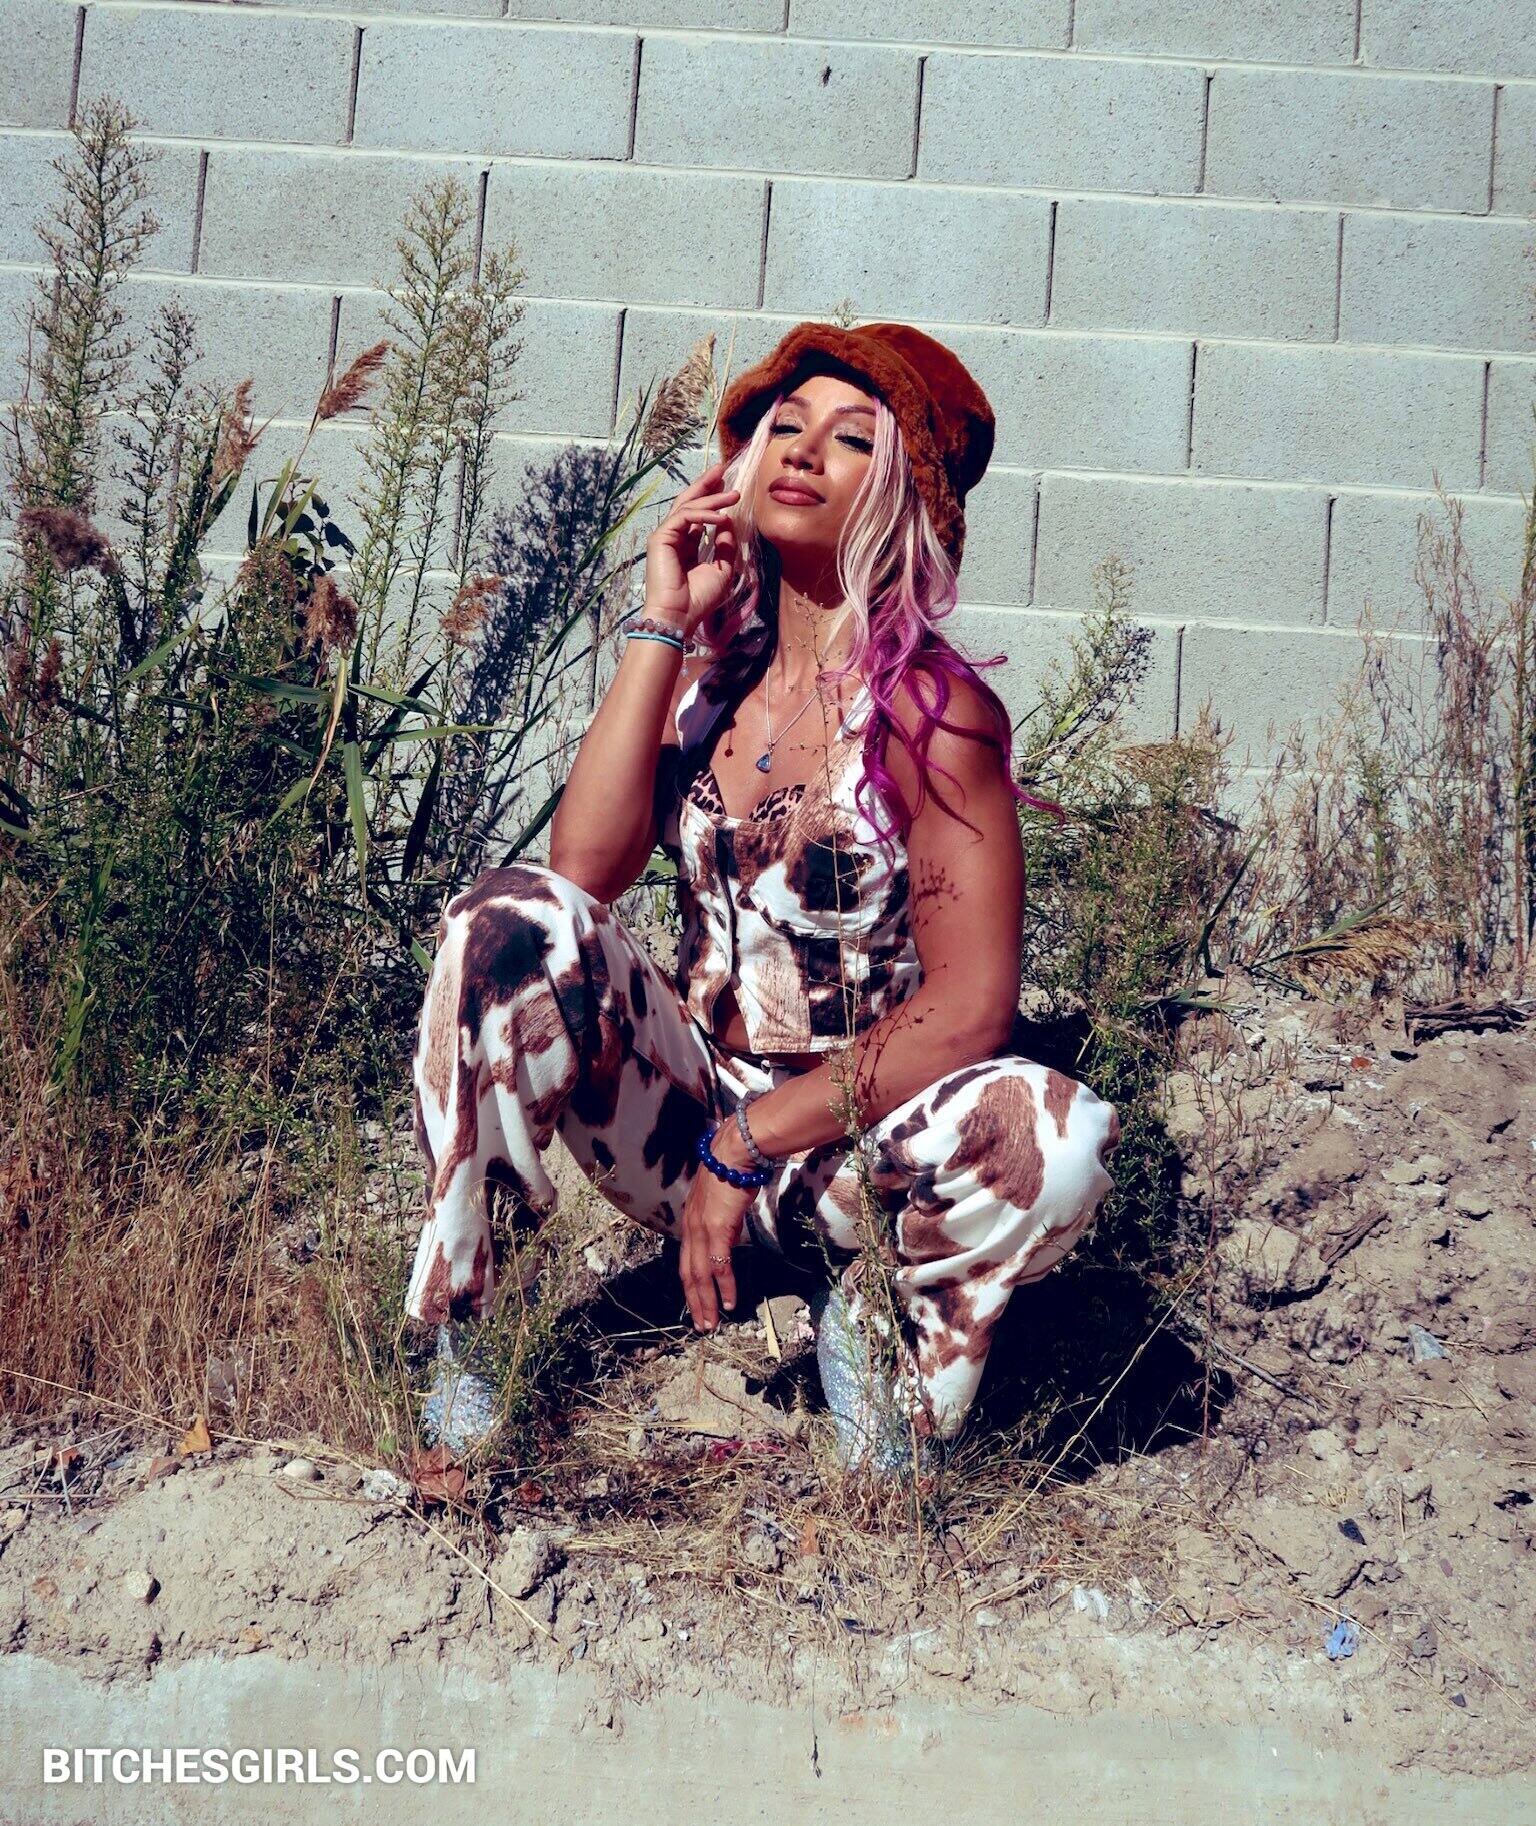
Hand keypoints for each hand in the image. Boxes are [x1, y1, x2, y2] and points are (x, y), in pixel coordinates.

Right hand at [644, 457, 740, 634]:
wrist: (680, 616)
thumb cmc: (698, 598)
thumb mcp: (722, 568)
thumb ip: (725, 544)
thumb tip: (729, 521)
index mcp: (685, 545)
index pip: (697, 514)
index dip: (711, 498)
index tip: (728, 487)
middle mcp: (673, 537)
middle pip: (689, 502)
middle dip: (706, 484)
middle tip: (723, 469)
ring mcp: (665, 536)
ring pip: (688, 507)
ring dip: (712, 498)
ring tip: (734, 495)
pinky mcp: (660, 538)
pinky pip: (684, 518)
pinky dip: (704, 515)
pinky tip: (722, 517)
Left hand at [678, 1120, 758, 1331]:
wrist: (734, 1153)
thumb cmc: (731, 1171)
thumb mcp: (719, 1199)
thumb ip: (718, 1218)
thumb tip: (727, 1233)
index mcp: (690, 1222)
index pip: (686, 1260)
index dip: (691, 1284)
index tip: (698, 1302)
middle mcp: (690, 1229)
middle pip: (688, 1273)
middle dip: (695, 1301)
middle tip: (702, 1324)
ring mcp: (702, 1230)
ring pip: (701, 1275)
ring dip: (707, 1302)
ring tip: (712, 1322)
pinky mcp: (717, 1230)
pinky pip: (720, 1266)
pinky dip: (725, 1287)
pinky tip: (731, 1302)